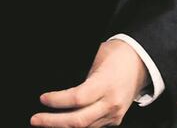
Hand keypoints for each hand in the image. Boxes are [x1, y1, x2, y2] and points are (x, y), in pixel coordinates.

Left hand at [31, 39, 148, 126]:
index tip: (43, 98)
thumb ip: (78, 71)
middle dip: (54, 122)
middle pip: (79, 120)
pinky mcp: (114, 120)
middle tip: (35, 119)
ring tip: (44, 122)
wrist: (140, 63)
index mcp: (106, 84)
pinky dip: (76, 127)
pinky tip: (61, 124)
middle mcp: (111, 103)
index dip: (58, 101)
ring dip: (62, 127)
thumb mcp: (95, 56)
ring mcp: (114, 114)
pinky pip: (92, 127)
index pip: (78, 98)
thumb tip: (54, 75)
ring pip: (85, 127)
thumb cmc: (116, 55)